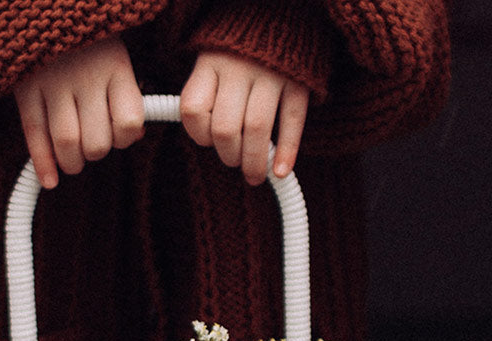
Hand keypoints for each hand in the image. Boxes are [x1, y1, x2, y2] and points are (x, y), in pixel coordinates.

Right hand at [14, 36, 144, 188]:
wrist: (44, 4)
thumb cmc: (88, 40)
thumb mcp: (115, 56)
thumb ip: (126, 93)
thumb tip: (134, 136)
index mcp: (116, 65)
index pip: (129, 123)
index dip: (125, 139)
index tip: (118, 134)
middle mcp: (86, 75)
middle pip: (97, 141)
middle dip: (95, 153)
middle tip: (91, 146)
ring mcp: (53, 81)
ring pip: (67, 143)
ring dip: (72, 163)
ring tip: (72, 160)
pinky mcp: (26, 86)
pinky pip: (34, 134)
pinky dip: (42, 163)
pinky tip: (50, 180)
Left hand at [181, 52, 308, 184]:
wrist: (285, 15)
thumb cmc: (242, 51)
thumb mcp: (214, 62)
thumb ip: (209, 94)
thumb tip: (208, 142)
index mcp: (210, 63)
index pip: (193, 110)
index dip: (199, 135)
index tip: (208, 141)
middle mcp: (238, 68)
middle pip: (225, 128)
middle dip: (229, 156)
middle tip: (235, 162)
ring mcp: (270, 74)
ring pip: (256, 129)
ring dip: (254, 161)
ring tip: (255, 175)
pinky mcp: (298, 80)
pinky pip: (291, 121)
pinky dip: (287, 151)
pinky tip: (280, 171)